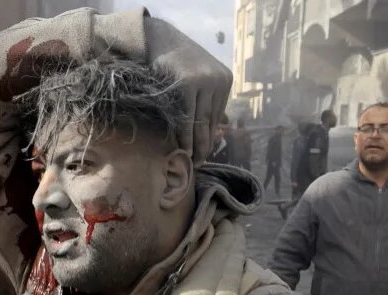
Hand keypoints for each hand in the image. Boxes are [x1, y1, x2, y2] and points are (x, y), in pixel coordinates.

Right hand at [144, 17, 232, 163]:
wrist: (161, 40)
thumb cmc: (178, 62)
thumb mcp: (200, 77)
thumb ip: (208, 99)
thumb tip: (220, 129)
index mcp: (225, 79)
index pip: (218, 114)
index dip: (212, 135)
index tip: (207, 151)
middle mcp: (218, 80)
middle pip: (211, 119)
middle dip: (206, 143)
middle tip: (202, 162)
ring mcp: (203, 82)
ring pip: (201, 121)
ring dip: (197, 144)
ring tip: (193, 160)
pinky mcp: (186, 85)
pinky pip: (187, 117)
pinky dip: (185, 135)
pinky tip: (184, 147)